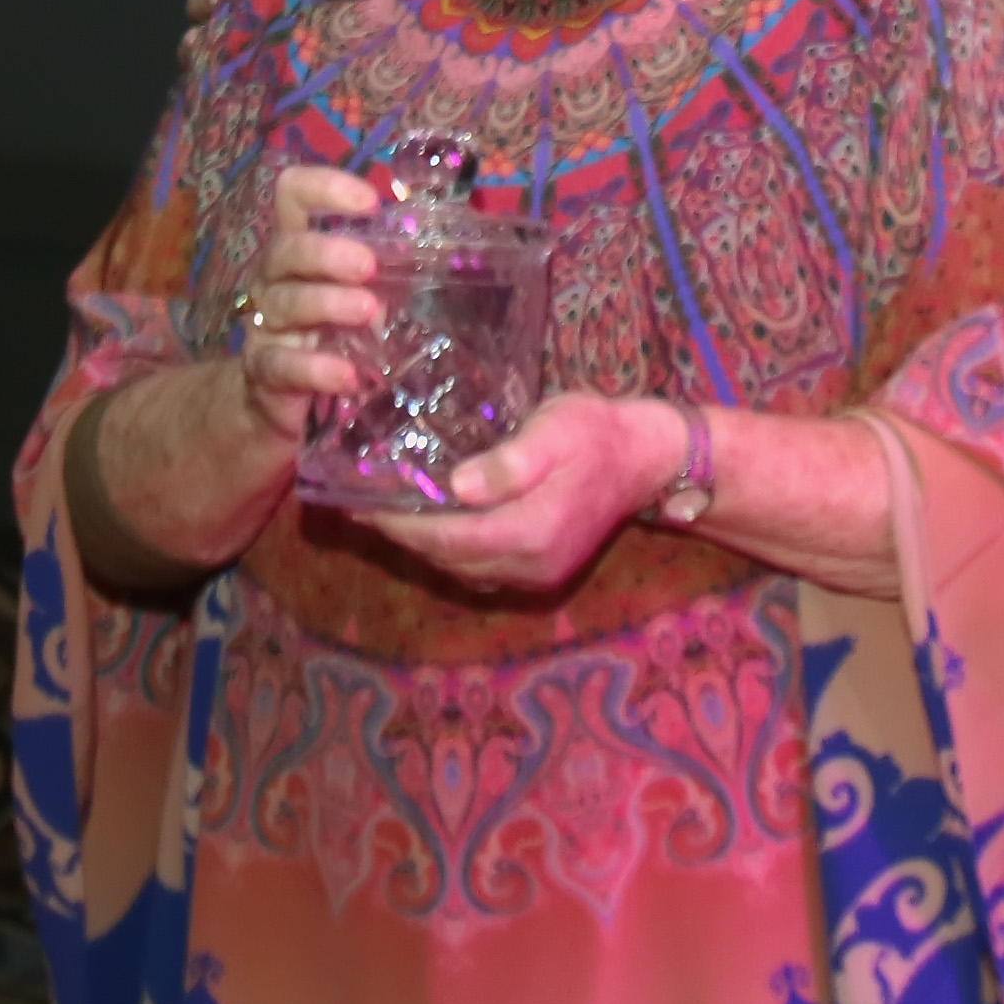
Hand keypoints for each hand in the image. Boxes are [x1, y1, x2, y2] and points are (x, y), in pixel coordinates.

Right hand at [237, 165, 383, 444]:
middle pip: (285, 249)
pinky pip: (283, 366)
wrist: (280, 405)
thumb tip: (466, 247)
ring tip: (369, 312)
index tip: (369, 202)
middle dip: (327, 252)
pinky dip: (315, 369)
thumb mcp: (366, 296)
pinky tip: (348, 376)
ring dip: (328, 303)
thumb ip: (397, 272)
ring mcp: (265, 326)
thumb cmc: (334, 336)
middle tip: (369, 265)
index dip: (323, 188)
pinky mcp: (266, 373)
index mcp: (303, 249)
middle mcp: (276, 279)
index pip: (294, 196)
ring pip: (286, 303)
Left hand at [368, 394, 687, 591]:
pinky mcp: (543, 571)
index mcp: (530, 531)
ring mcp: (538, 574)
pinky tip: (432, 523)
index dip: (396, 523)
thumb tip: (458, 488)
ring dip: (422, 544)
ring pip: (461, 568)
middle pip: (446, 557)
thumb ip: (509, 462)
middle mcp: (530, 565)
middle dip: (399, 534)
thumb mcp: (555, 429)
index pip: (444, 537)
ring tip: (383, 512)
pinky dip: (450, 549)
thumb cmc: (598, 432)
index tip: (355, 501)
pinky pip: (481, 568)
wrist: (649, 458)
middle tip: (356, 505)